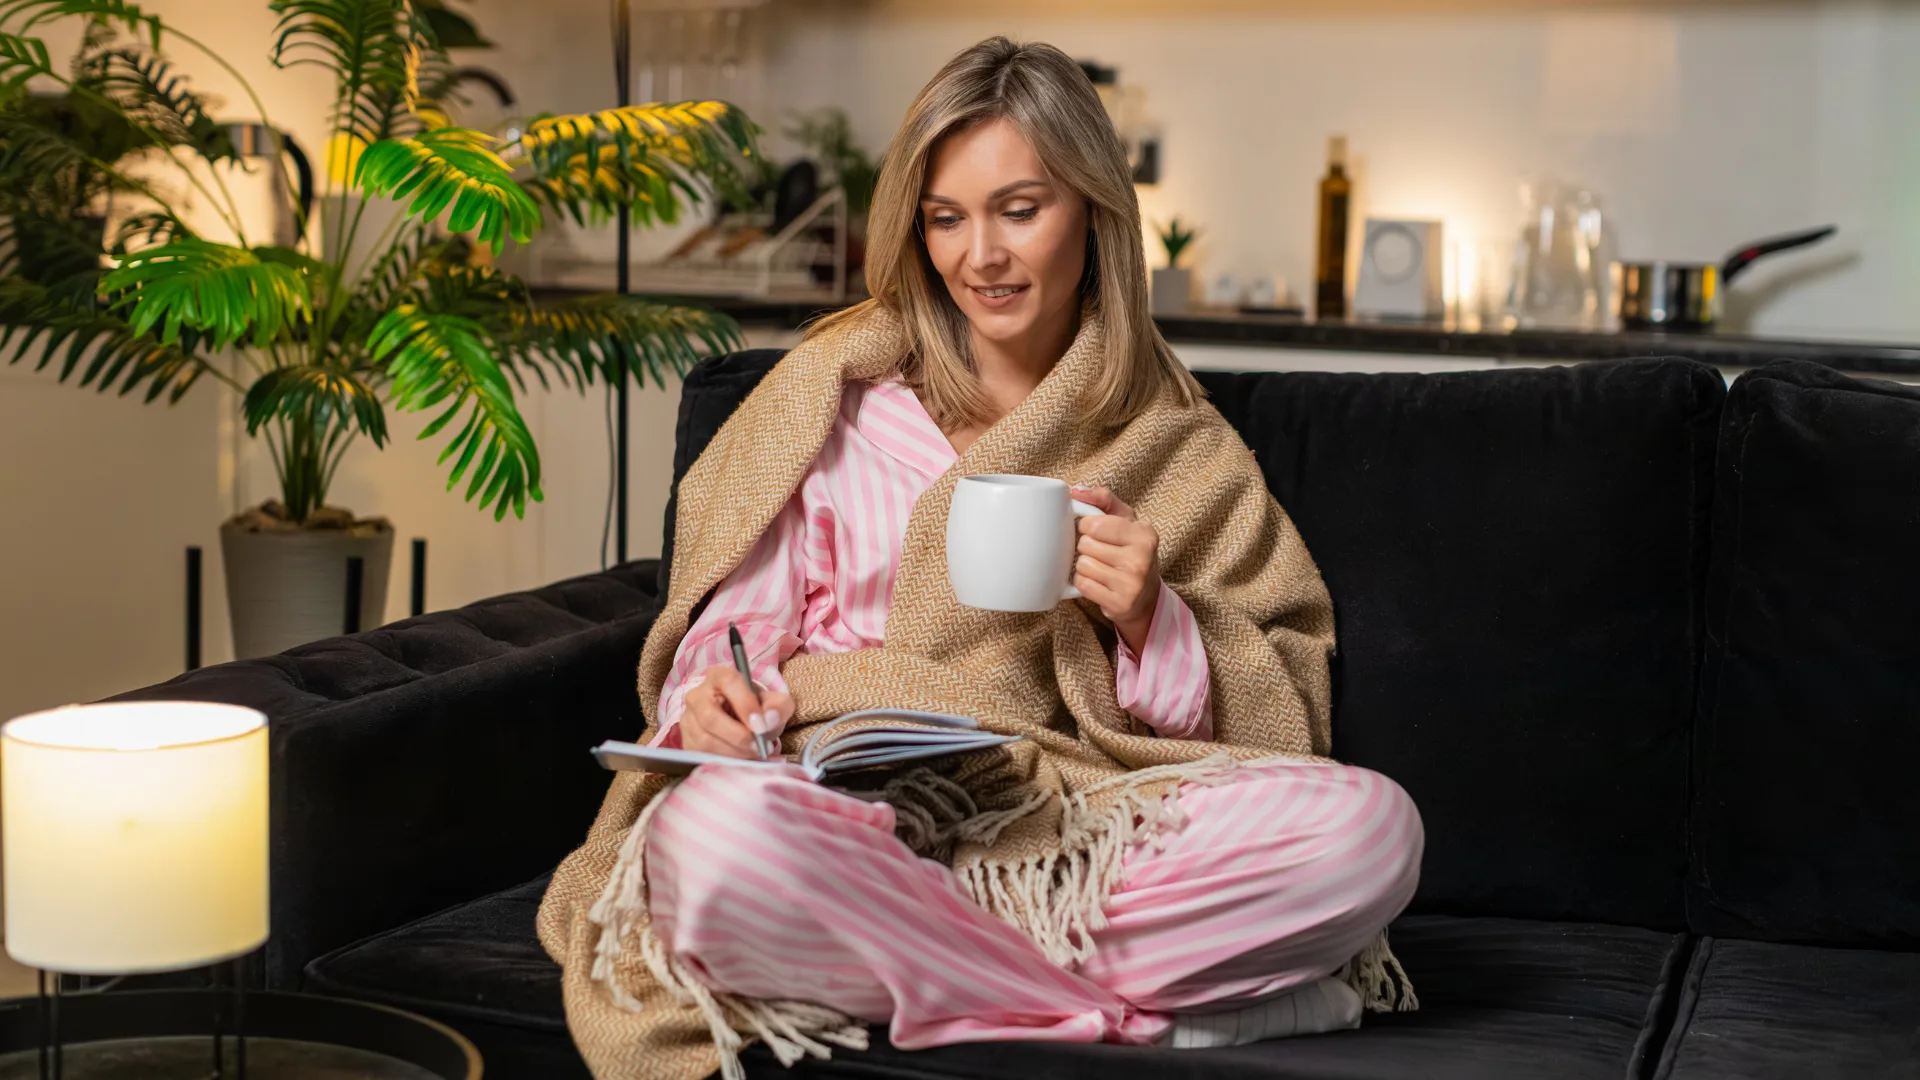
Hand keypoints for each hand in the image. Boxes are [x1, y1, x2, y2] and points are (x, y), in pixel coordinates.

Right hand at [681, 665, 793, 759]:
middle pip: (709, 716)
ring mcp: (689, 719)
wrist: (742, 723)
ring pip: (705, 739)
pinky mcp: (687, 741)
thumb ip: (778, 707)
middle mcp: (698, 695)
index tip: (761, 725)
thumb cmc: (755, 709)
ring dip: (733, 752)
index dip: (745, 704)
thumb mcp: (773, 703)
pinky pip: (702, 755)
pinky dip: (725, 761)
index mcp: (720, 677)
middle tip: (759, 746)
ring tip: (754, 754)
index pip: (728, 682)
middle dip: (738, 736)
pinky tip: (741, 760)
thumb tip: (768, 720)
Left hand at [1070, 485, 1161, 653]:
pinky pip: (1083, 585)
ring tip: (1100, 567)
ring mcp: (1132, 584)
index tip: (1095, 531)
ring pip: (1082, 565)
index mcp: (1144, 533)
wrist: (1146, 596)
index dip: (1086, 526)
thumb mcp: (1125, 520)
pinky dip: (1084, 583)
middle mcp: (1141, 559)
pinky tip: (1098, 582)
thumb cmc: (1131, 550)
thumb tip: (1076, 490)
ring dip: (1084, 566)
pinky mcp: (1120, 604)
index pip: (1094, 524)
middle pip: (1086, 545)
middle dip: (1087, 547)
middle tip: (1100, 552)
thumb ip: (1103, 499)